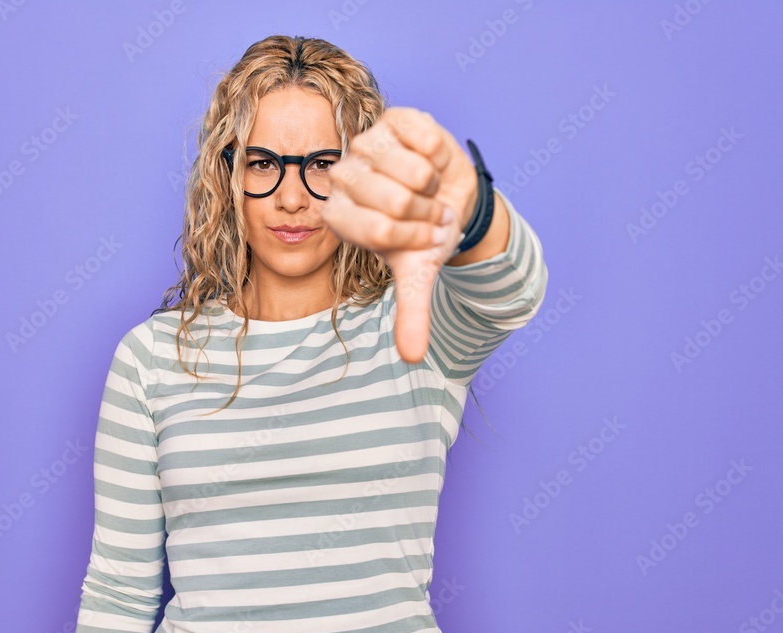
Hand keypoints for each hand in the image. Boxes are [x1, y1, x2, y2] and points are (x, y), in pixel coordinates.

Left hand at [321, 107, 478, 363]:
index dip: (412, 235)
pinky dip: (439, 154)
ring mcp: (365, 143)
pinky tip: (431, 159)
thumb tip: (414, 357)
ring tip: (427, 187)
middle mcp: (342, 176)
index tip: (419, 236)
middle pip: (396, 200)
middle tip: (425, 211)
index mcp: (338, 215)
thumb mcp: (417, 273)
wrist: (449, 194)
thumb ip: (411, 313)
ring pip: (412, 170)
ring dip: (434, 184)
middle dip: (426, 212)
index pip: (377, 230)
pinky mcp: (393, 118)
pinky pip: (424, 137)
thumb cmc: (423, 233)